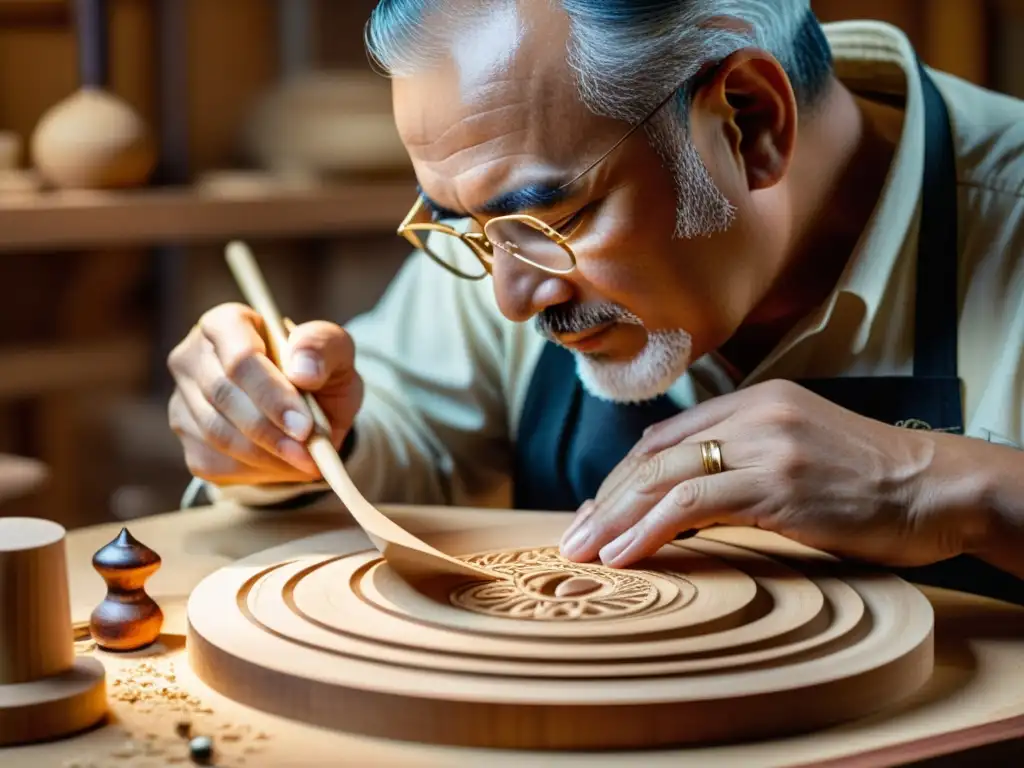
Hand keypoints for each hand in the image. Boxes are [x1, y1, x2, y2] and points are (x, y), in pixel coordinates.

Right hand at [167, 303, 362, 485]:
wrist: (308, 411)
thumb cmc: (318, 372)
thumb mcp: (336, 352)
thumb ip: (323, 347)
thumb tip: (302, 369)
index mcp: (226, 323)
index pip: (239, 357)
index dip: (270, 394)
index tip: (304, 426)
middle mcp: (192, 356)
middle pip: (223, 396)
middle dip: (271, 431)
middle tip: (310, 454)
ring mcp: (182, 398)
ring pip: (217, 434)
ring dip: (266, 456)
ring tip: (305, 462)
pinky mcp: (186, 437)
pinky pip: (213, 462)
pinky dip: (254, 471)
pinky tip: (283, 466)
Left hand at [559, 380, 970, 568]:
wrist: (940, 488)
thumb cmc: (872, 481)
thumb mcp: (800, 452)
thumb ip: (744, 459)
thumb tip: (679, 499)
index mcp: (757, 400)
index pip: (666, 439)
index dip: (622, 478)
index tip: (596, 512)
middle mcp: (755, 413)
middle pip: (654, 456)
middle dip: (605, 500)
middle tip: (573, 537)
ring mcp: (766, 445)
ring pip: (664, 478)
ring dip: (614, 519)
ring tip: (584, 553)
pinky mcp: (779, 483)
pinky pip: (693, 506)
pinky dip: (649, 531)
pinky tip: (625, 555)